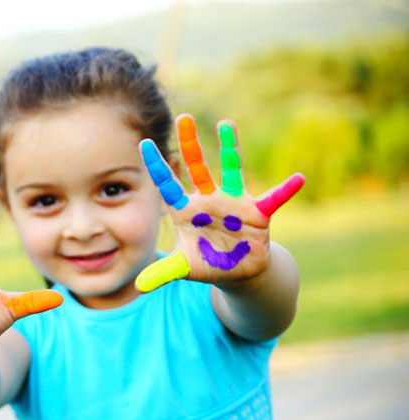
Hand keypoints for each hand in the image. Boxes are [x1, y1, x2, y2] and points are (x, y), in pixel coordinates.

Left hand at [136, 114, 304, 291]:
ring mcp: (232, 203)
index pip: (167, 185)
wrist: (237, 270)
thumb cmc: (207, 263)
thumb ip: (163, 272)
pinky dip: (285, 190)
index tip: (143, 145)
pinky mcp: (257, 213)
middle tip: (183, 116)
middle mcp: (207, 200)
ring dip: (229, 148)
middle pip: (196, 167)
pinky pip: (273, 199)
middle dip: (189, 143)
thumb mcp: (184, 268)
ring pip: (229, 170)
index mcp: (185, 211)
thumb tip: (140, 285)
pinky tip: (298, 179)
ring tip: (225, 123)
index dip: (157, 167)